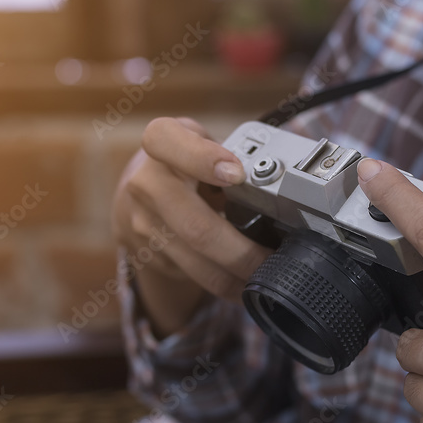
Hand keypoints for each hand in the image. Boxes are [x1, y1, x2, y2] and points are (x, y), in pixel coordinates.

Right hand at [112, 117, 271, 334]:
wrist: (141, 190)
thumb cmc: (186, 161)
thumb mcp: (203, 139)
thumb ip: (230, 152)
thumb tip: (281, 178)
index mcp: (161, 142)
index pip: (168, 142)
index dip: (203, 159)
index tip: (237, 174)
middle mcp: (146, 184)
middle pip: (196, 227)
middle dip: (242, 252)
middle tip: (273, 260)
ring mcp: (143, 224)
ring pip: (196, 263)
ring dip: (236, 278)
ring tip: (267, 278)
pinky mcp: (147, 254)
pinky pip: (191, 276)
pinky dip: (223, 283)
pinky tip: (243, 282)